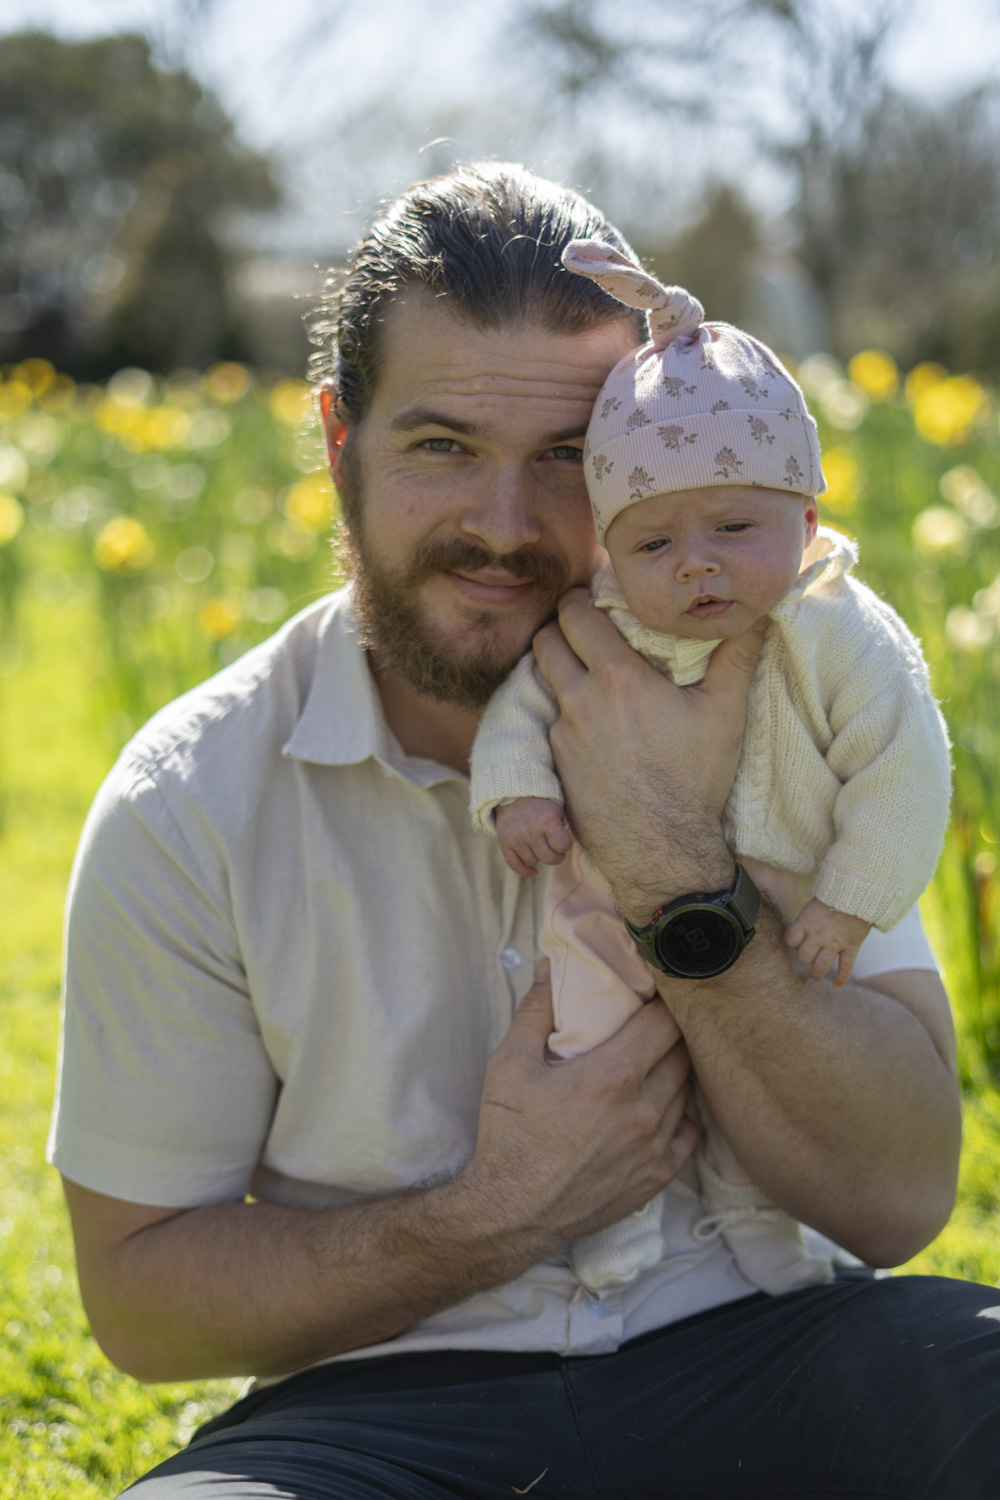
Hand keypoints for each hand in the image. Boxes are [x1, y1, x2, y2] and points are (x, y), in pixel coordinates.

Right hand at [464, 961, 698, 1247]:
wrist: (511, 1213)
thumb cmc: (508, 1137)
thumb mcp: (510, 1065)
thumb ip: (536, 1011)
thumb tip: (551, 969)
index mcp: (613, 1076)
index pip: (665, 1021)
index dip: (662, 1003)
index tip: (651, 996)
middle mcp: (644, 1109)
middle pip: (684, 1053)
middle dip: (671, 1034)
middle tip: (652, 1027)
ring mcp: (655, 1146)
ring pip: (688, 1092)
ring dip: (675, 1073)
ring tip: (653, 1064)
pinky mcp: (657, 1177)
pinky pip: (689, 1134)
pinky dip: (679, 1116)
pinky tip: (656, 1110)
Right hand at [495, 797, 571, 876]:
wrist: (515, 793)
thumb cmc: (541, 805)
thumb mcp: (556, 811)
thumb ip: (560, 831)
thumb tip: (561, 853)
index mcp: (546, 822)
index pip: (562, 846)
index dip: (565, 845)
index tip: (563, 841)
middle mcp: (530, 832)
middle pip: (548, 858)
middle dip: (555, 856)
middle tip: (555, 849)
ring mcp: (516, 838)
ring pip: (533, 861)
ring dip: (538, 856)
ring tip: (540, 845)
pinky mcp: (504, 843)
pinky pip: (514, 864)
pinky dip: (524, 871)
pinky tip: (533, 871)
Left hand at [532, 589, 766, 921]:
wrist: (662, 850)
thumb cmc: (695, 779)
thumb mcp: (725, 713)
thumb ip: (737, 655)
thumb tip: (757, 613)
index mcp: (616, 678)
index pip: (575, 615)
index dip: (581, 599)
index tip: (593, 597)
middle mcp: (579, 701)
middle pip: (545, 641)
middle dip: (559, 628)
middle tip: (583, 629)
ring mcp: (561, 735)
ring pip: (542, 682)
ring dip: (557, 669)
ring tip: (587, 672)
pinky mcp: (554, 763)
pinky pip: (547, 721)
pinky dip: (562, 711)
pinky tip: (589, 720)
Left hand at [784, 898, 870, 988]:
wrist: (859, 893)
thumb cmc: (835, 895)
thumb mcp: (814, 904)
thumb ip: (808, 919)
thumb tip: (802, 929)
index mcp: (807, 921)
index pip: (791, 940)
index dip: (793, 941)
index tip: (797, 940)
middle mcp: (819, 934)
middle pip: (804, 956)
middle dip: (805, 956)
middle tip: (809, 954)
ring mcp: (835, 942)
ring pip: (820, 966)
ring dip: (816, 972)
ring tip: (815, 974)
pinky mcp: (851, 946)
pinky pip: (845, 967)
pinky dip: (841, 978)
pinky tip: (836, 986)